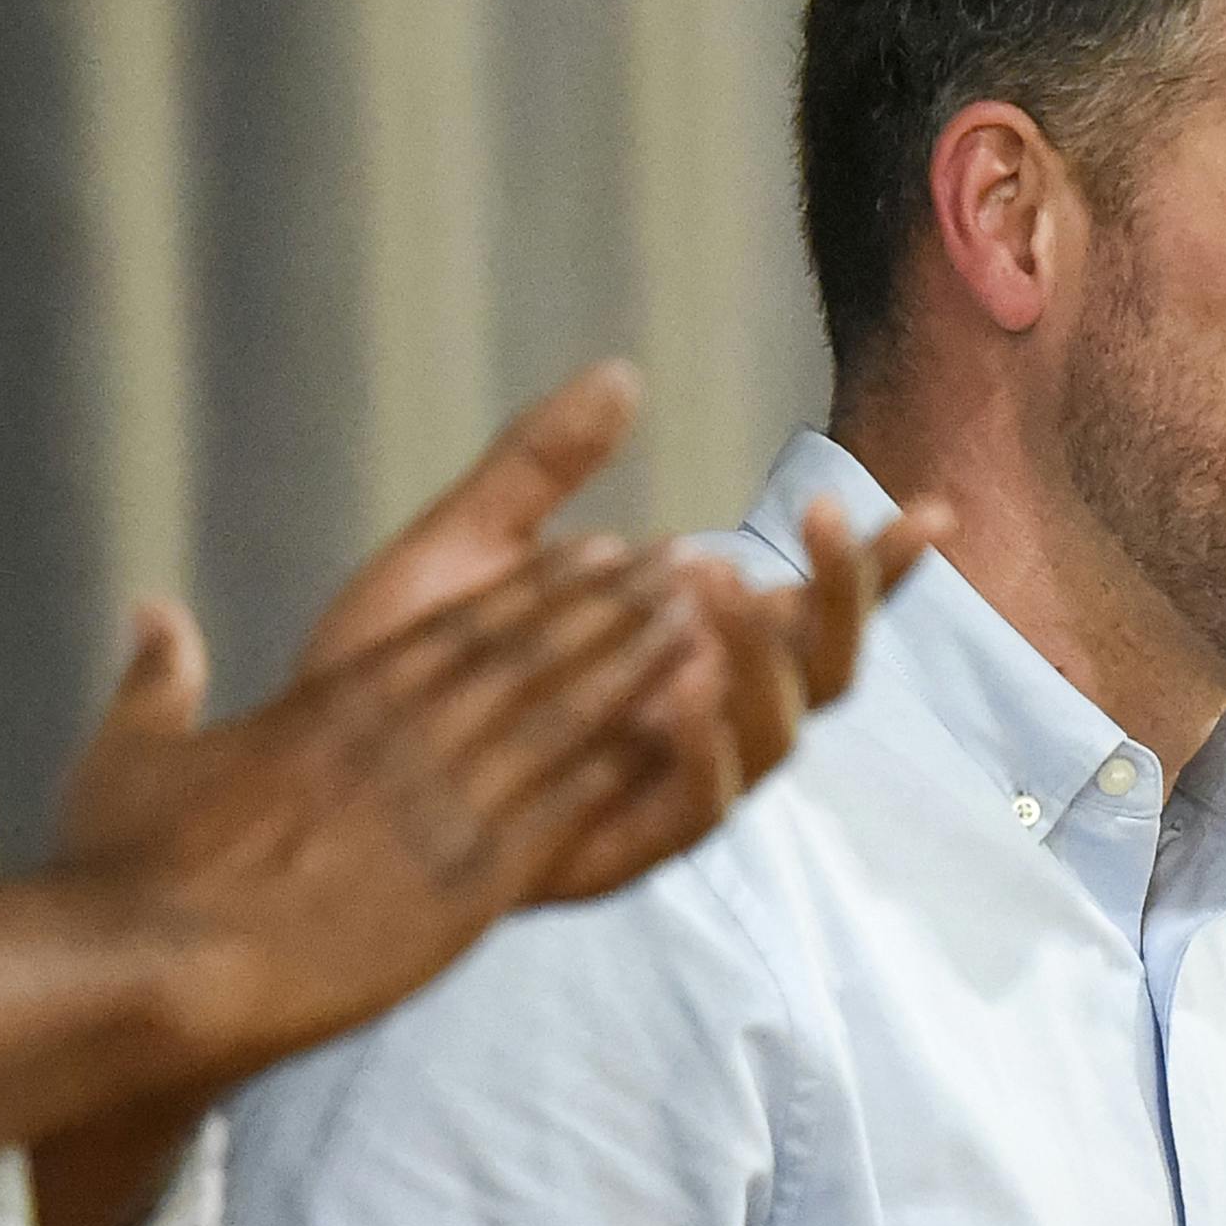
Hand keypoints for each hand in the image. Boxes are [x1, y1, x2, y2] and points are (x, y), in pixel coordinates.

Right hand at [51, 532, 724, 1081]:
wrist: (156, 970)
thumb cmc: (125, 875)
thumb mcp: (127, 758)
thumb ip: (154, 680)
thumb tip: (150, 611)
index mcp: (332, 710)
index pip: (456, 632)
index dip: (537, 590)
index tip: (596, 554)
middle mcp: (399, 745)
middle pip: (529, 658)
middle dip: (612, 610)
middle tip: (683, 568)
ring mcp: (438, 815)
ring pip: (562, 721)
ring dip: (639, 668)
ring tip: (705, 627)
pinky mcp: (462, 889)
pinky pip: (566, 812)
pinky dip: (629, 763)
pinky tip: (681, 734)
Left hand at [287, 363, 940, 912]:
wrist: (293, 788)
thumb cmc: (381, 677)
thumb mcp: (469, 549)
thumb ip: (542, 466)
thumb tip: (621, 373)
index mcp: (674, 657)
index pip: (801, 607)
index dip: (875, 567)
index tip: (932, 508)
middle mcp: (686, 731)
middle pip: (817, 677)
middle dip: (843, 602)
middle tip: (827, 522)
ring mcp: (655, 794)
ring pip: (771, 743)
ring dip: (769, 664)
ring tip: (736, 586)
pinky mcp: (608, 852)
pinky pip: (689, 816)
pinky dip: (702, 750)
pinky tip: (683, 684)